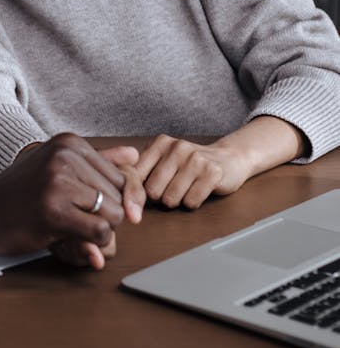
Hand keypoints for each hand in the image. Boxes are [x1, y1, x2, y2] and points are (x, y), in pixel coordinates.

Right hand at [48, 144, 145, 267]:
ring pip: (114, 214)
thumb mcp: (59, 167)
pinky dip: (94, 242)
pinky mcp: (53, 210)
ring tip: (72, 224)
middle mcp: (66, 156)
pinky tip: (71, 236)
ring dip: (101, 230)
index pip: (121, 175)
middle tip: (77, 218)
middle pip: (119, 195)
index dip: (116, 199)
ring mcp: (59, 181)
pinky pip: (100, 231)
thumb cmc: (21, 190)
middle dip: (106, 215)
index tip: (95, 210)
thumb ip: (98, 160)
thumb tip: (135, 156)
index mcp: (70, 143)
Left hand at [135, 134, 251, 208]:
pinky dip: (192, 203)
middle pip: (152, 191)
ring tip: (185, 189)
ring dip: (177, 202)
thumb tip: (120, 191)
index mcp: (160, 143)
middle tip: (172, 190)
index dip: (135, 191)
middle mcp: (177, 147)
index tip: (140, 199)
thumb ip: (142, 170)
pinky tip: (198, 191)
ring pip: (170, 199)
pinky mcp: (212, 172)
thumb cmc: (189, 165)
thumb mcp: (164, 160)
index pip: (135, 174)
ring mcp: (195, 159)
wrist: (228, 158)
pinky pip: (191, 202)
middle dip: (160, 198)